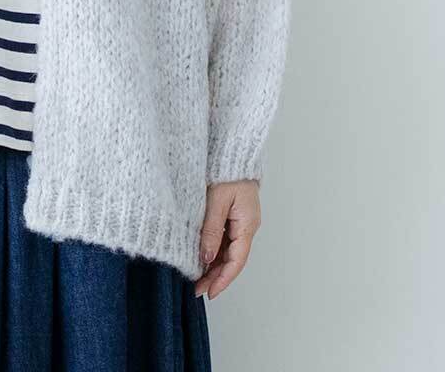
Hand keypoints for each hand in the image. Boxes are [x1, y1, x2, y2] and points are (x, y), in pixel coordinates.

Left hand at [195, 179, 260, 299]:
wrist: (232, 151)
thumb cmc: (227, 171)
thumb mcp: (216, 201)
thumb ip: (211, 230)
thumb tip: (205, 257)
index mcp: (247, 224)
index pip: (237, 260)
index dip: (223, 279)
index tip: (209, 292)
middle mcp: (246, 226)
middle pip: (232, 259)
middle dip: (215, 276)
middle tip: (197, 289)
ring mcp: (240, 221)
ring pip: (227, 250)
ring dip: (213, 264)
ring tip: (196, 277)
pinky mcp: (233, 215)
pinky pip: (224, 239)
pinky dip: (214, 250)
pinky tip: (202, 256)